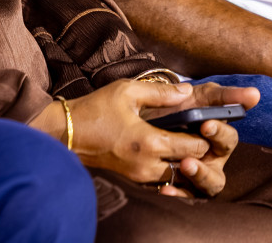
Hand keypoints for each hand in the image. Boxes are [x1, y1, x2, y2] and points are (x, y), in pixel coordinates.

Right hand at [43, 80, 253, 196]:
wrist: (66, 133)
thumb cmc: (95, 109)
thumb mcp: (127, 91)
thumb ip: (161, 92)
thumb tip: (187, 91)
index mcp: (150, 142)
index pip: (196, 147)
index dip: (205, 135)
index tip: (205, 123)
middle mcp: (149, 165)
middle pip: (191, 165)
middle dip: (198, 151)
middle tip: (198, 132)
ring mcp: (140, 176)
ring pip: (178, 175)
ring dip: (183, 161)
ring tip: (182, 141)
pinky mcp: (133, 180)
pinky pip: (162, 180)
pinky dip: (168, 168)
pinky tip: (164, 151)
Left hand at [142, 81, 255, 195]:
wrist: (144, 116)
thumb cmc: (179, 106)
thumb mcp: (198, 97)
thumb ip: (224, 96)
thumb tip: (255, 94)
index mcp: (218, 141)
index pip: (228, 140)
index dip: (220, 133)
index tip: (206, 124)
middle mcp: (211, 162)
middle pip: (218, 172)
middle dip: (206, 166)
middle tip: (189, 158)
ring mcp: (197, 178)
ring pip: (206, 187)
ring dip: (197, 179)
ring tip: (183, 168)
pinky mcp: (181, 188)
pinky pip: (183, 196)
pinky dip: (177, 194)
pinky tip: (165, 189)